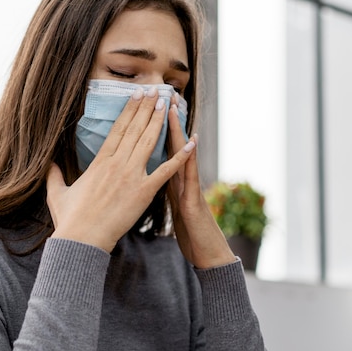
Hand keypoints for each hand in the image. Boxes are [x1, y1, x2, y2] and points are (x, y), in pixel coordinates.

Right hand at [46, 89, 194, 252]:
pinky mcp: (143, 192)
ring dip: (159, 121)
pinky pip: (165, 172)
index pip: (118, 128)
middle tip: (157, 90)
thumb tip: (48, 164)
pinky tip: (190, 144)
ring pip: (149, 142)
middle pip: (135, 129)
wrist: (82, 239)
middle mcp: (116, 164)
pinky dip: (179, 158)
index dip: (130, 109)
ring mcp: (131, 177)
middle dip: (147, 108)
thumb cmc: (69, 219)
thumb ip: (54, 175)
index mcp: (99, 162)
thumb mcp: (57, 193)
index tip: (137, 95)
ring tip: (167, 103)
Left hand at [167, 104, 235, 268]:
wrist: (209, 254)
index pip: (160, 153)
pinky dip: (190, 162)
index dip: (151, 132)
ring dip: (178, 133)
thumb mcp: (175, 212)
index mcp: (172, 184)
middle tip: (159, 96)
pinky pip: (191, 180)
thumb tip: (152, 184)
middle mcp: (182, 183)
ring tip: (172, 111)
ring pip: (182, 156)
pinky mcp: (194, 203)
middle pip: (171, 148)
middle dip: (164, 123)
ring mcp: (190, 190)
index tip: (142, 110)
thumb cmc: (191, 235)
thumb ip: (168, 195)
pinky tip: (191, 145)